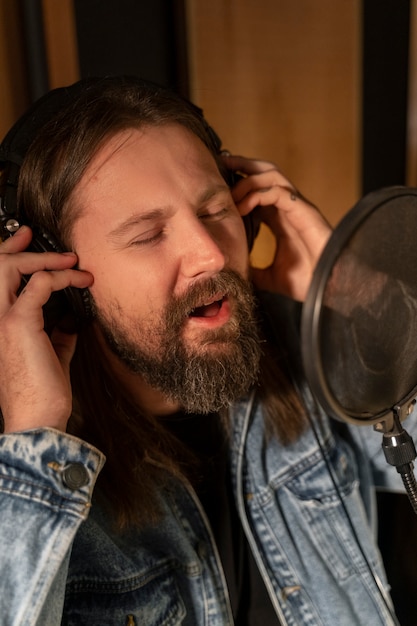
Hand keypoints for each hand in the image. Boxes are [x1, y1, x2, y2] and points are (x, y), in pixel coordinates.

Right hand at [0, 226, 92, 432]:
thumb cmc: (42, 391)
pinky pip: (41, 284)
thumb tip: (71, 318)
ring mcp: (2, 319)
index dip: (9, 253)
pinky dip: (63, 277)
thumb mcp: (52, 353)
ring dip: (45, 258)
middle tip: (40, 237)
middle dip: (18, 246)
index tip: (26, 238)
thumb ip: (57, 332)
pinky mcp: (20, 323)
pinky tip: (80, 283)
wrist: (38, 418)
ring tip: (72, 262)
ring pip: (10, 267)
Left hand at [223, 154, 331, 300]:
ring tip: (229, 189)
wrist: (327, 289)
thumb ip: (253, 270)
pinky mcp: (304, 212)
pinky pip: (278, 192)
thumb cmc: (305, 282)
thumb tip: (233, 272)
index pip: (259, 190)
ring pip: (272, 176)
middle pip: (266, 173)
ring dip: (248, 178)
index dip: (239, 184)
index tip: (218, 185)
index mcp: (281, 219)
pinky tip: (242, 207)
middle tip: (221, 163)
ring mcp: (298, 208)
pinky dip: (257, 195)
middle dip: (243, 165)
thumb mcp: (269, 277)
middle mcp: (289, 208)